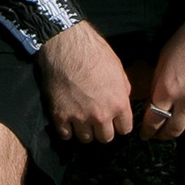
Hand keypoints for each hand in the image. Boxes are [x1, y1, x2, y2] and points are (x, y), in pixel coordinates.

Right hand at [39, 18, 134, 144]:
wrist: (66, 46)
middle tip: (97, 120)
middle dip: (103, 130)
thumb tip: (123, 100)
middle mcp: (101, 115)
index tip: (115, 121)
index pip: (125, 129)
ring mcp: (79, 117)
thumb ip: (122, 89)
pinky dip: (66, 130)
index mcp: (118, 104)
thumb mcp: (118, 69)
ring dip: (85, 131)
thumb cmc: (94, 52)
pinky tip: (67, 121)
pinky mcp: (60, 116)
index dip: (120, 125)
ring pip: (86, 139)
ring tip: (81, 120)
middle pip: (105, 138)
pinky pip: (65, 135)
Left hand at [140, 5, 184, 139]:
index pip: (154, 120)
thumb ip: (158, 83)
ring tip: (181, 124)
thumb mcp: (165, 57)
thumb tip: (154, 100)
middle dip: (164, 135)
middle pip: (173, 130)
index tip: (146, 134)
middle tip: (161, 135)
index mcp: (168, 89)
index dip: (148, 130)